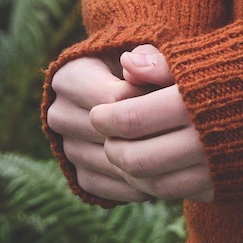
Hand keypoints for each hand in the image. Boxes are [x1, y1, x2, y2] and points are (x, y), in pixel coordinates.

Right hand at [47, 45, 215, 204]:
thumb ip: (149, 55)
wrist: (134, 96)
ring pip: (109, 164)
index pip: (114, 99)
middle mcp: (59, 113)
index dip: (151, 101)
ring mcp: (66, 147)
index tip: (173, 99)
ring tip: (179, 153)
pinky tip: (164, 173)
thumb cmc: (146, 69)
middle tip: (183, 131)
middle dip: (151, 134)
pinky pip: (109, 188)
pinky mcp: (79, 175)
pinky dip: (138, 185)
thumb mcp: (149, 54)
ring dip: (147, 163)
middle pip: (110, 134)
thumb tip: (131, 65)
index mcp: (69, 76)